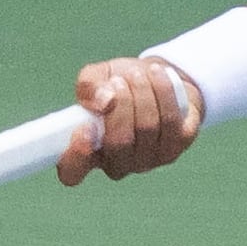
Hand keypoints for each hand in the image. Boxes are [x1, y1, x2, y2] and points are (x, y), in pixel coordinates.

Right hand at [63, 55, 202, 181]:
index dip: (76, 155)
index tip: (84, 127)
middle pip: (119, 143)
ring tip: (137, 73)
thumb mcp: (97, 78)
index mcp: (87, 152)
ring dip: (142, 93)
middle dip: (122, 104)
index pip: (72, 172)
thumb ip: (90, 85)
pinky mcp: (174, 149)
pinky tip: (158, 75)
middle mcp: (117, 164)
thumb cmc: (119, 84)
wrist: (157, 80)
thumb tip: (103, 101)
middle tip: (119, 81)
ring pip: (147, 128)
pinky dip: (163, 92)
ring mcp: (147, 161)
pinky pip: (170, 121)